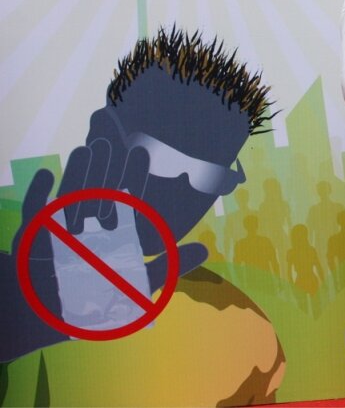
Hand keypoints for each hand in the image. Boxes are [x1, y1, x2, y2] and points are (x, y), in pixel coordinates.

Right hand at [0, 138, 207, 362]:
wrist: (46, 315)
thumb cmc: (96, 300)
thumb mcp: (136, 285)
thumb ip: (168, 267)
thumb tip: (205, 250)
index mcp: (114, 231)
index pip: (127, 198)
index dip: (135, 175)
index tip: (142, 150)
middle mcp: (88, 224)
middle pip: (99, 190)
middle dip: (106, 167)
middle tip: (115, 139)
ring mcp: (58, 227)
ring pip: (69, 195)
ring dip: (76, 173)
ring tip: (86, 148)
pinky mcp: (30, 234)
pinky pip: (34, 211)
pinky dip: (38, 194)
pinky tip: (45, 172)